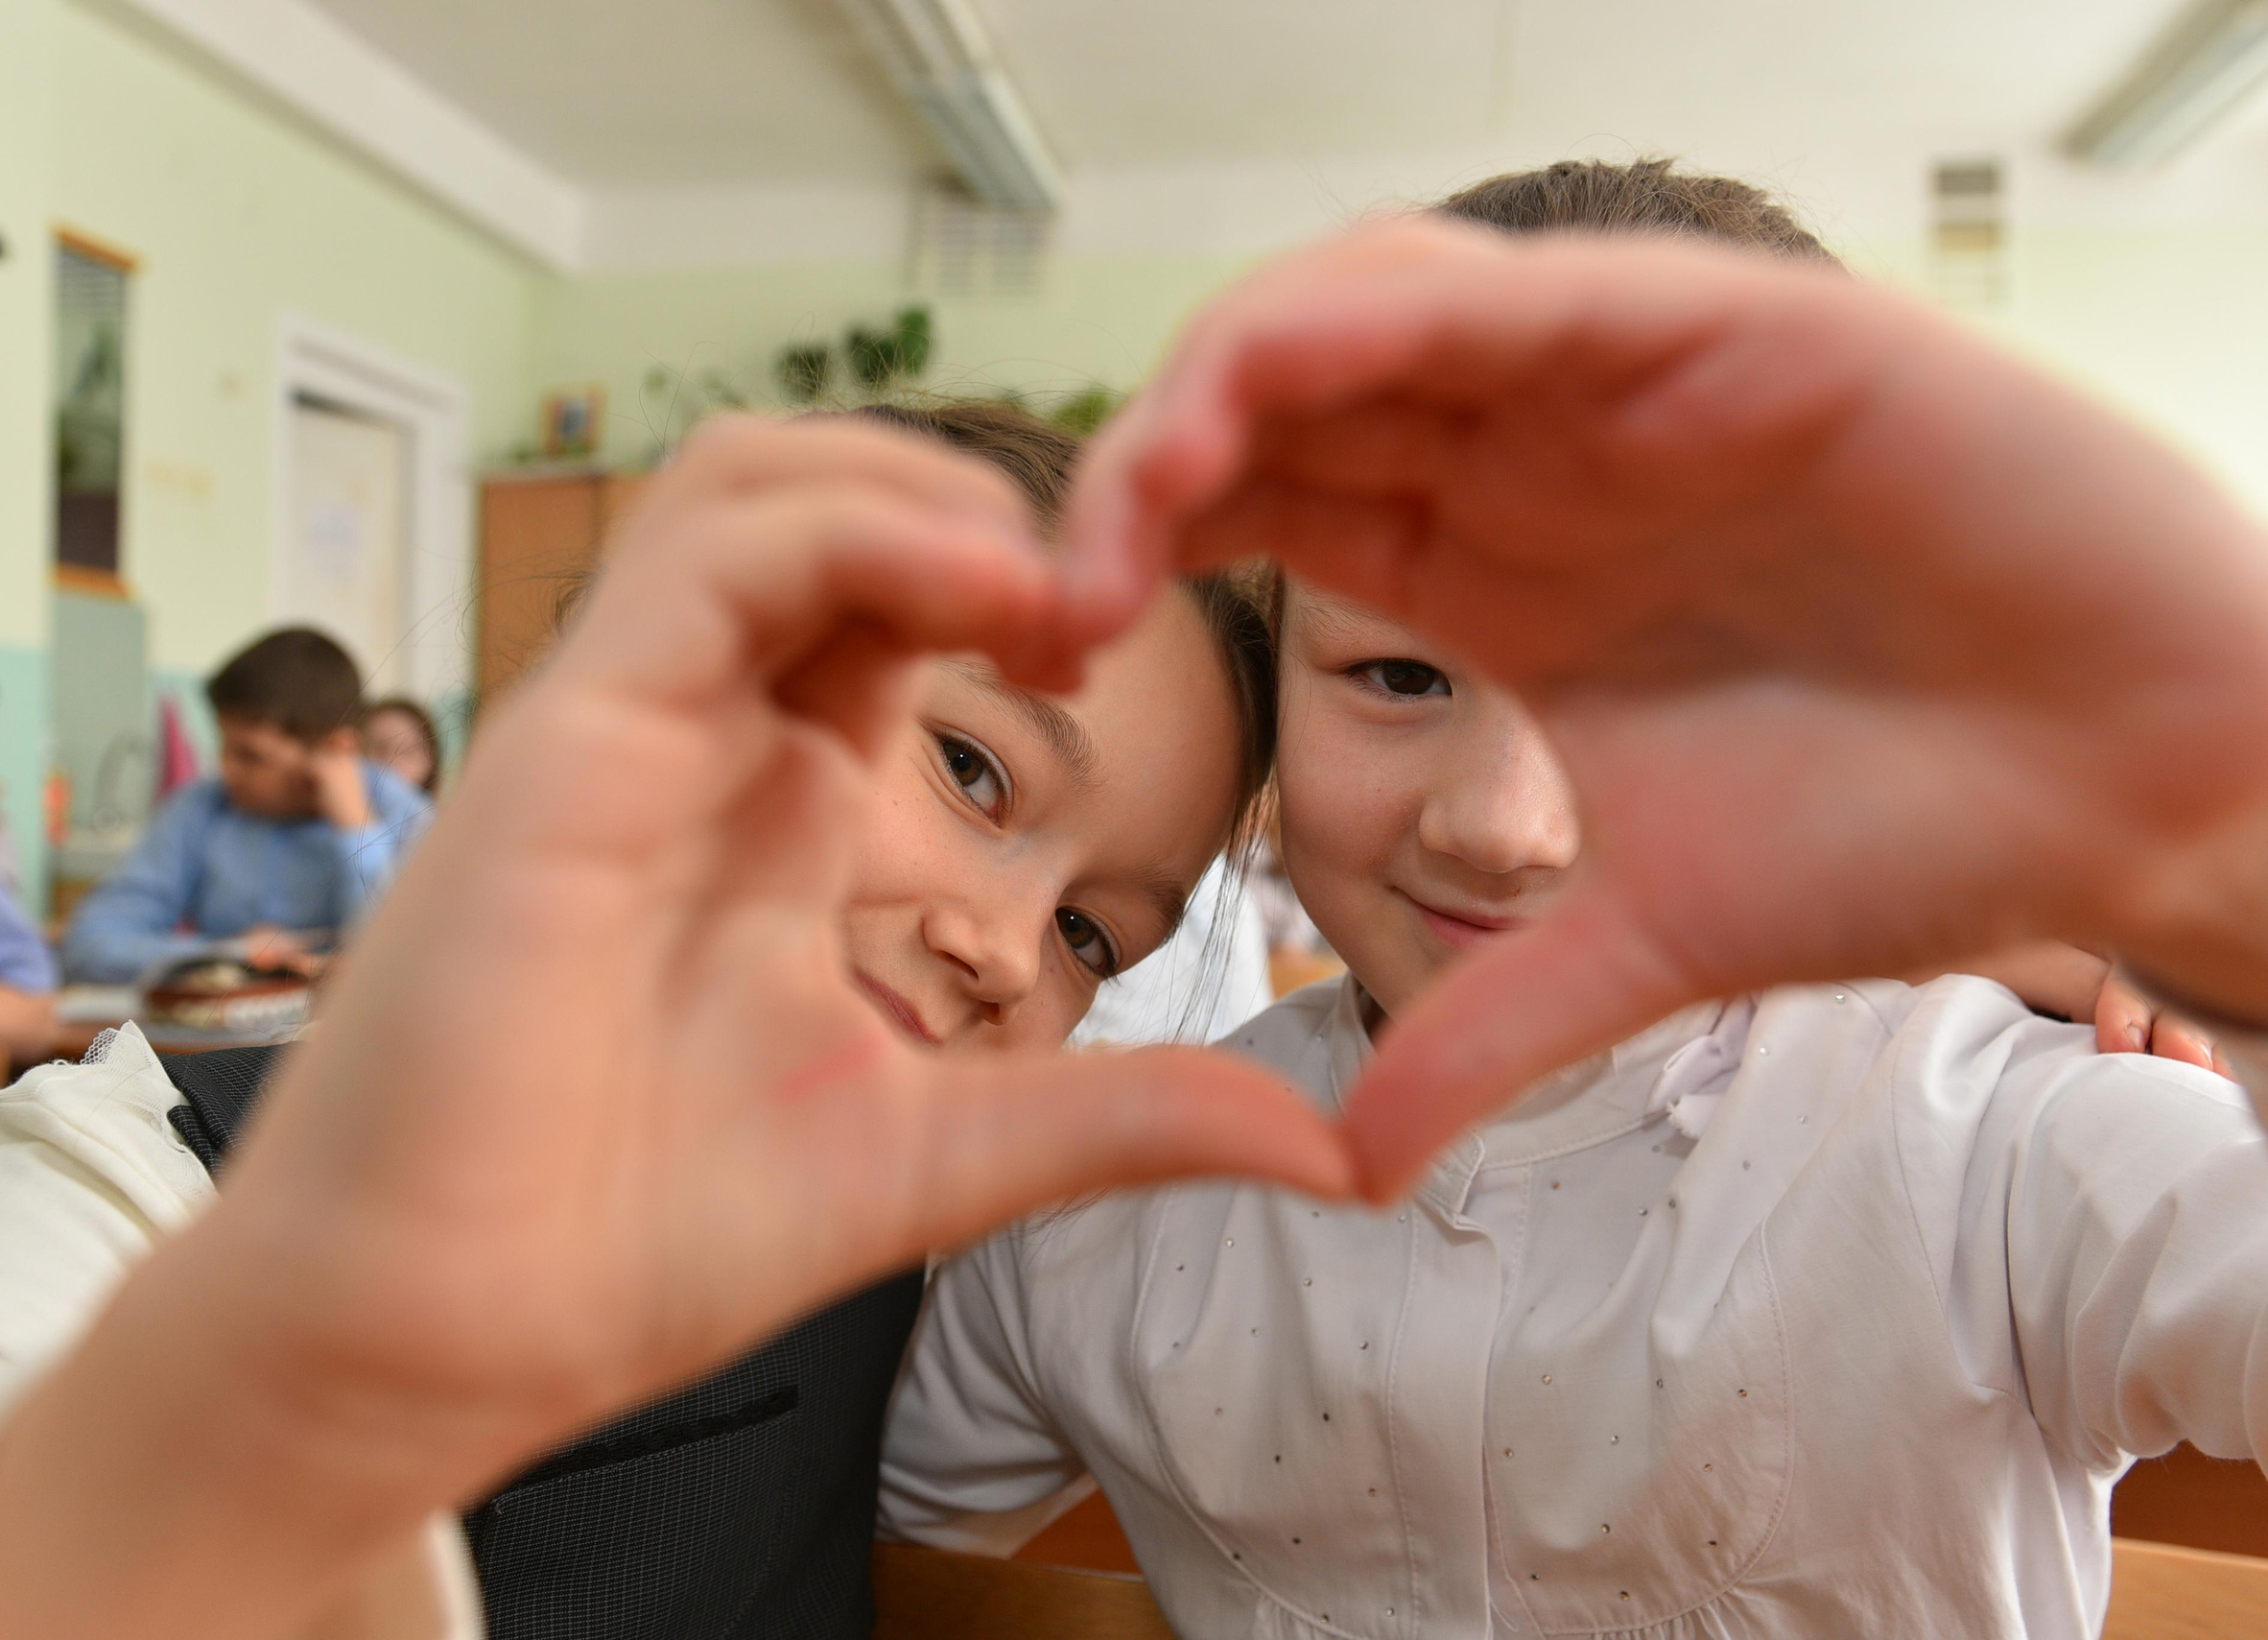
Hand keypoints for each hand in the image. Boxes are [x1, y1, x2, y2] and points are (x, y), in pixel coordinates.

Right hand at [0, 417, 1350, 1639]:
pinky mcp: (562, 740)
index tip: (1128, 649)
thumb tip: (1328, 1154)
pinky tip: (988, 604)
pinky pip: (711, 557)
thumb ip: (1125, 1118)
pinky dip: (855, 540)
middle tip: (1106, 610)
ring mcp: (626, 719)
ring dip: (924, 496)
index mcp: (780, 788)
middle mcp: (701, 726)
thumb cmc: (644, 1236)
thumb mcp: (947, 1154)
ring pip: (761, 482)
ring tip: (1052, 594)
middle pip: (831, 497)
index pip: (898, 592)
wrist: (444, 1341)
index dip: (1026, 580)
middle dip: (987, 510)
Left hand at [1068, 220, 2267, 1192]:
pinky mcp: (1744, 334)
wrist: (2146, 792)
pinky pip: (1538, 291)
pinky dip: (1402, 309)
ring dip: (1236, 372)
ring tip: (1143, 483)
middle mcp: (1539, 460)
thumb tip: (1346, 1166)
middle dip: (1147, 462)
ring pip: (1379, 312)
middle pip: (1286, 397)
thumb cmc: (1915, 830)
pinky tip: (1292, 364)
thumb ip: (1486, 1026)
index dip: (1135, 545)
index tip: (1038, 647)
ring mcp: (1629, 386)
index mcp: (1492, 566)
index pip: (1265, 505)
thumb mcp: (1649, 943)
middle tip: (1048, 578)